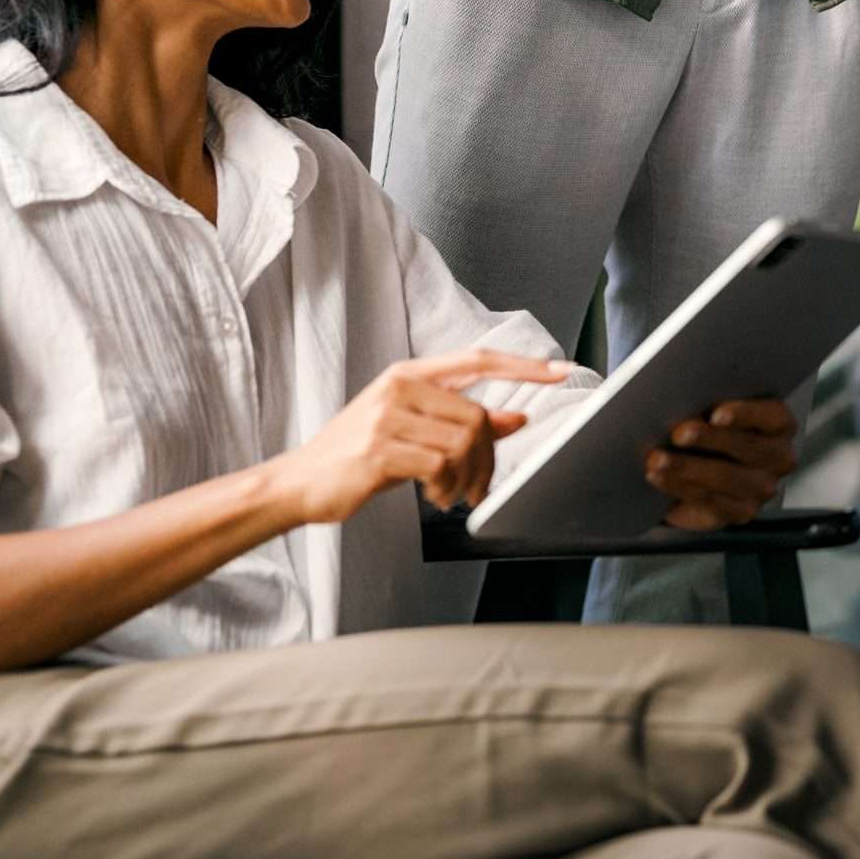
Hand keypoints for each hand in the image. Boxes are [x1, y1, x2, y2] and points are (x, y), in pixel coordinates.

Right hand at [272, 349, 572, 524]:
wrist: (298, 483)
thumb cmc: (357, 457)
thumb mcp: (412, 431)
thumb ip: (460, 421)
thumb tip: (516, 417)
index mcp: (408, 375)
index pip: (478, 360)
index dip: (524, 366)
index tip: (561, 371)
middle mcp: (399, 387)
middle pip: (476, 417)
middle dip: (489, 459)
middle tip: (479, 487)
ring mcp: (387, 416)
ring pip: (463, 442)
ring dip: (468, 479)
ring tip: (453, 495)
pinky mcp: (379, 449)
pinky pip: (440, 466)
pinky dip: (448, 488)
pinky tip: (436, 498)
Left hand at [645, 397, 799, 530]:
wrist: (707, 467)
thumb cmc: (715, 429)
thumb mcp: (718, 411)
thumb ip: (711, 404)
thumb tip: (683, 401)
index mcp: (780, 425)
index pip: (772, 416)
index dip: (745, 414)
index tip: (716, 414)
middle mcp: (778, 458)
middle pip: (747, 448)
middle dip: (709, 440)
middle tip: (678, 434)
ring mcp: (762, 488)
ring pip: (725, 477)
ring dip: (686, 467)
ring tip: (657, 459)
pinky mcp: (741, 512)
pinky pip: (710, 500)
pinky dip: (679, 487)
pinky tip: (659, 477)